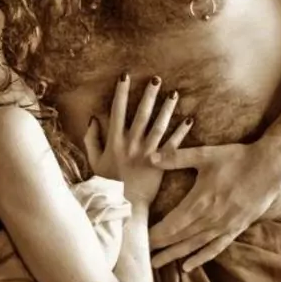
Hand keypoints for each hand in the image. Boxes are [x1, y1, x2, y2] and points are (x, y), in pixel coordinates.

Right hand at [84, 74, 193, 204]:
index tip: (125, 76)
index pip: (117, 110)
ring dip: (167, 109)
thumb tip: (93, 118)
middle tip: (156, 79)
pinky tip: (189, 119)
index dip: (121, 92)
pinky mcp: (161, 163)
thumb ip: (92, 139)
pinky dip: (181, 132)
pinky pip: (173, 144)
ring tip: (174, 94)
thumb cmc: (107, 183)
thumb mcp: (94, 160)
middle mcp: (132, 143)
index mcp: (115, 141)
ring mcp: (147, 153)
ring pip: (159, 125)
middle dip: (148, 95)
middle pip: (141, 114)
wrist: (124, 205)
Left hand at [149, 136, 280, 270]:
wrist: (271, 168)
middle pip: (180, 237)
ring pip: (194, 246)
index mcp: (201, 201)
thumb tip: (151, 157)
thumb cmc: (237, 159)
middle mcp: (211, 218)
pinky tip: (187, 266)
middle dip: (160, 245)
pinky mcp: (234, 229)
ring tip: (157, 263)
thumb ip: (178, 157)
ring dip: (174, 255)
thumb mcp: (206, 154)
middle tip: (141, 252)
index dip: (156, 233)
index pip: (172, 224)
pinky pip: (215, 248)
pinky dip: (201, 258)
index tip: (140, 237)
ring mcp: (223, 226)